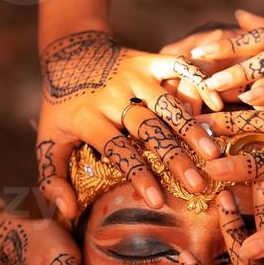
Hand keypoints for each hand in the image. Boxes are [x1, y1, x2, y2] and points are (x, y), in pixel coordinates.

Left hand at [36, 29, 222, 217]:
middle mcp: (112, 95)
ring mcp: (133, 75)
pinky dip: (199, 82)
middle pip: (148, 129)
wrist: (68, 52)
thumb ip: (51, 180)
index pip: (118, 150)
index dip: (138, 176)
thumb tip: (68, 211)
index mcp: (87, 117)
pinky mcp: (148, 60)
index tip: (158, 202)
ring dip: (191, 129)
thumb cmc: (61, 108)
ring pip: (167, 104)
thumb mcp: (47, 142)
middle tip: (197, 185)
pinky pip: (178, 67)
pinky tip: (217, 104)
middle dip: (174, 158)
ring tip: (211, 154)